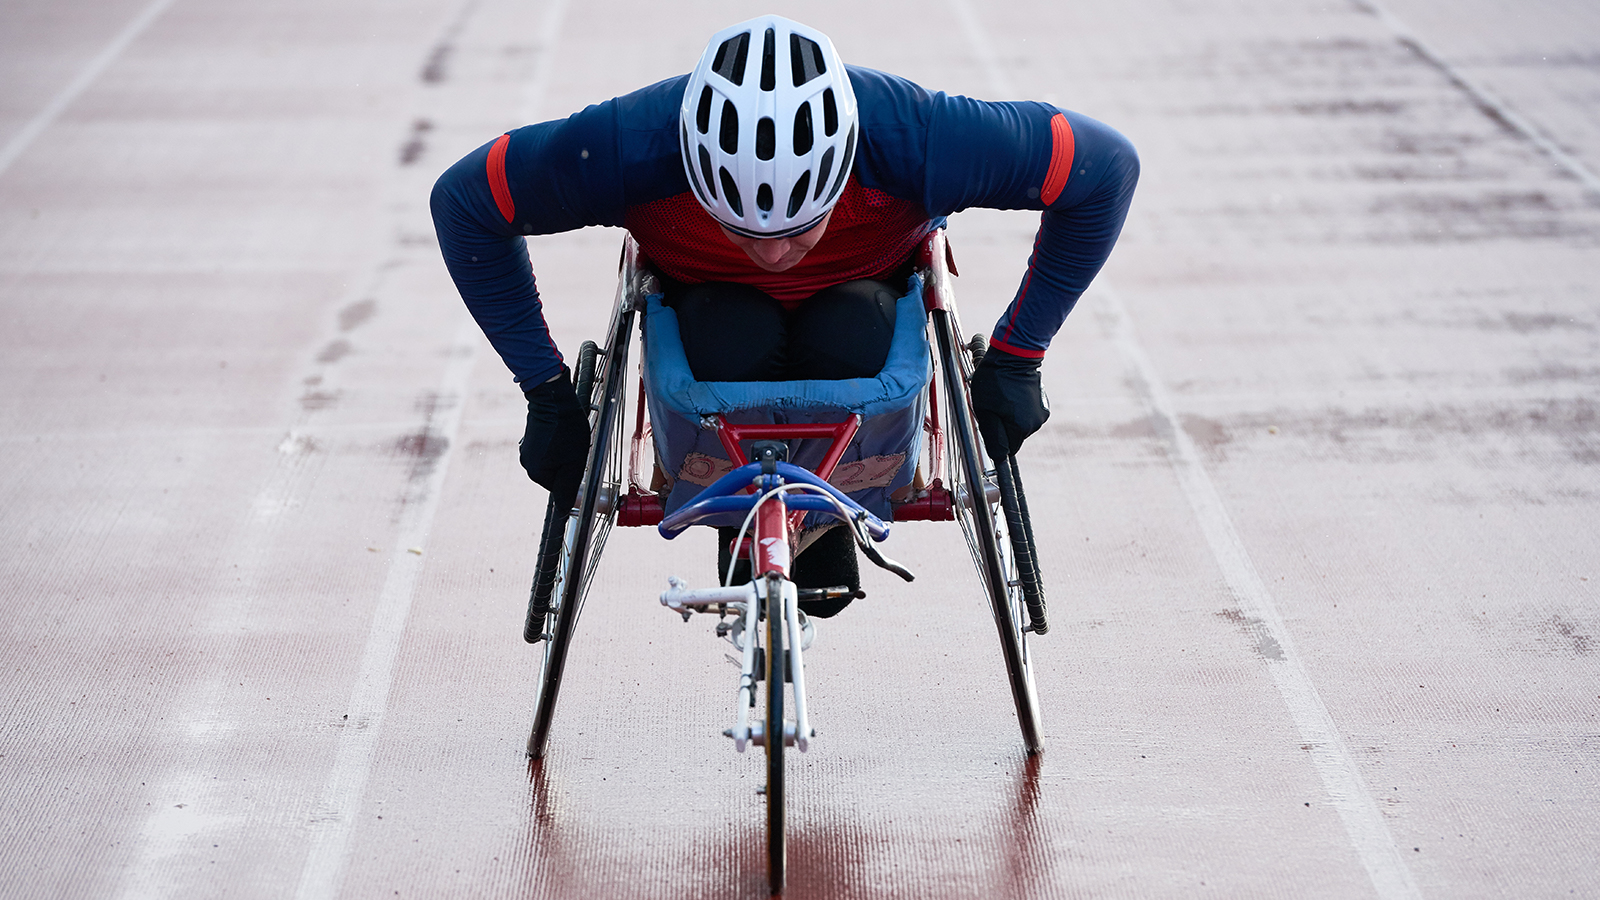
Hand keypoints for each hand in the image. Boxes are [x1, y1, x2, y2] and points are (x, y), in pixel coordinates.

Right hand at [519, 367, 590, 497]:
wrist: (554, 397)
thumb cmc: (566, 428)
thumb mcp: (574, 462)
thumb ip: (569, 487)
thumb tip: (564, 509)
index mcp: (536, 473)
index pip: (560, 489)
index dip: (574, 481)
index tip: (582, 466)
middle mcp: (527, 464)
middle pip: (556, 476)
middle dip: (570, 466)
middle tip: (579, 450)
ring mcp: (527, 450)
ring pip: (554, 462)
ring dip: (566, 455)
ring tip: (572, 439)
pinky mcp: (531, 438)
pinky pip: (549, 450)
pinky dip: (559, 445)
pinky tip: (565, 433)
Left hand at [969, 346, 1048, 459]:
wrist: (1014, 355)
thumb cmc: (995, 380)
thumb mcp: (984, 410)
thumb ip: (992, 436)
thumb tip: (998, 456)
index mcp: (1021, 428)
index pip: (1006, 450)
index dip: (995, 441)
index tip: (989, 426)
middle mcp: (1035, 424)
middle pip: (1013, 437)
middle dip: (1001, 427)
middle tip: (992, 407)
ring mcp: (1041, 413)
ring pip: (1019, 426)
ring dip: (1009, 417)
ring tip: (1001, 397)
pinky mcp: (1043, 404)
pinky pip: (1026, 414)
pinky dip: (1017, 408)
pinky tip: (1011, 394)